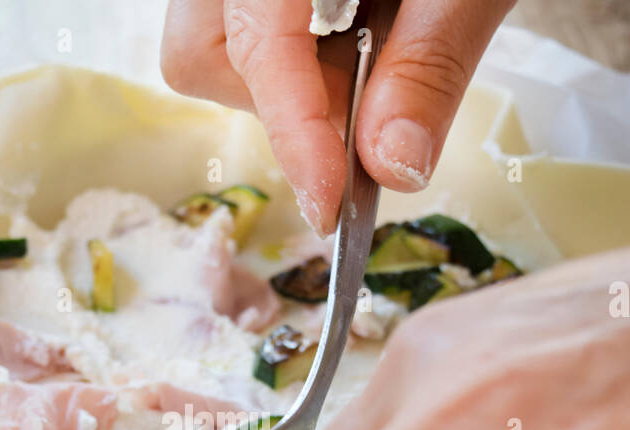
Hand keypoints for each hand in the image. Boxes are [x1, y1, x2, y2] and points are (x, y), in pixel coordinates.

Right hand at [162, 0, 514, 234]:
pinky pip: (235, 30)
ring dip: (285, 85)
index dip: (294, 130)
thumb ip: (428, 65)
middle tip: (365, 103)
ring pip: (209, 48)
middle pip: (200, 52)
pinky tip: (352, 35)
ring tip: (367, 54)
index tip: (331, 200)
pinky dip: (292, 57)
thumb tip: (393, 167)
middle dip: (280, 103)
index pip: (255, 44)